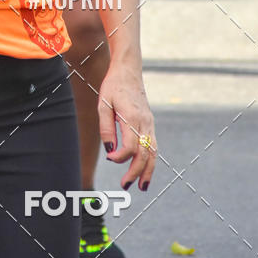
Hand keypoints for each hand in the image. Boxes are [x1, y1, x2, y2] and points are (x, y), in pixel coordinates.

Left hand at [98, 64, 155, 190]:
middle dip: (136, 172)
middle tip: (125, 185)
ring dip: (148, 171)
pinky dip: (151, 160)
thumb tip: (110, 150)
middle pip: (144, 154)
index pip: (130, 146)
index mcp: (132, 118)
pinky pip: (153, 145)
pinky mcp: (150, 123)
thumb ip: (106, 128)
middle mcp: (144, 122)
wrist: (128, 71)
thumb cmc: (113, 87)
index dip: (121, 157)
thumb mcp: (103, 104)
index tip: (110, 158)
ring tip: (142, 186)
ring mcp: (150, 123)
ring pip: (153, 152)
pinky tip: (145, 170)